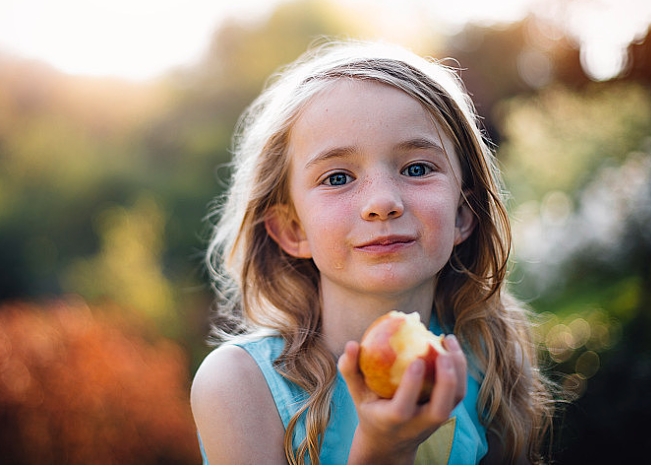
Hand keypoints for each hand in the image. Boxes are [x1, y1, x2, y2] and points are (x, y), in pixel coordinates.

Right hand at [338, 335, 466, 463]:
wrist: (391, 440)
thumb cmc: (371, 409)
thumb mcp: (357, 393)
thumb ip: (350, 370)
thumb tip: (351, 344)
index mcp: (393, 420)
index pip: (404, 407)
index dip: (412, 385)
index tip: (417, 360)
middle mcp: (418, 424)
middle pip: (440, 409)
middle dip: (446, 381)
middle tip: (442, 351)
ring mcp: (435, 420)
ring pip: (455, 398)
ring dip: (458, 369)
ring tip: (448, 339)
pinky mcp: (446, 412)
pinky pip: (458, 390)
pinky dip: (459, 368)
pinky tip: (450, 345)